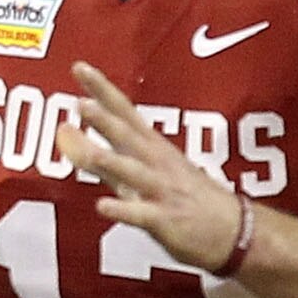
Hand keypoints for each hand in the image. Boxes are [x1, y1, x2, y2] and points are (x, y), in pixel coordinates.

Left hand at [54, 62, 243, 273]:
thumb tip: (63, 133)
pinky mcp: (166, 220)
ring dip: (111, 160)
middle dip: (106, 120)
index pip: (124, 111)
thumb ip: (100, 156)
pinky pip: (143, 215)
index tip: (80, 67)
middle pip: (128, 136)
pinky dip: (124, 210)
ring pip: (133, 173)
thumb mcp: (142, 172)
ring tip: (87, 151)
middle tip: (81, 102)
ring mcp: (162, 190)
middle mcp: (156, 163)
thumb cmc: (183, 196)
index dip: (102, 89)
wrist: (234, 230)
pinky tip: (102, 206)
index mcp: (151, 147)